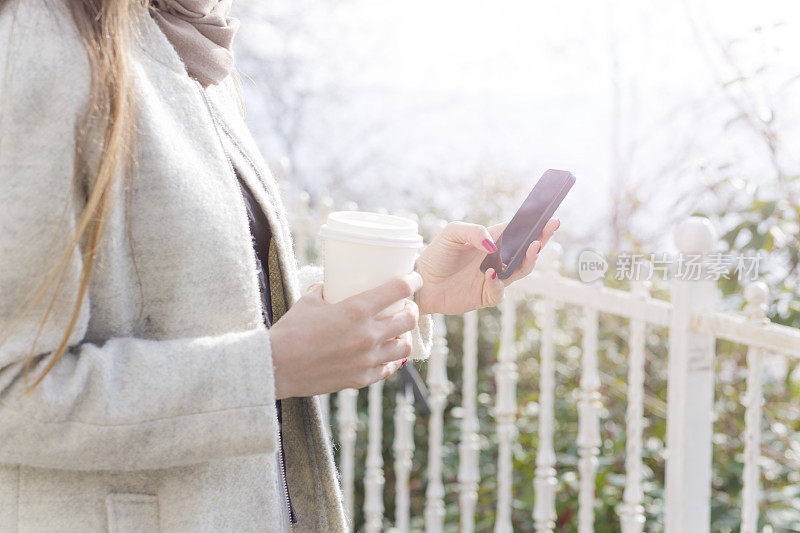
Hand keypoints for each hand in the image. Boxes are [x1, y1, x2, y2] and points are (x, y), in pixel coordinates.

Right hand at [269, 272, 422, 398]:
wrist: (276, 367)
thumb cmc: (290, 331)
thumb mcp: (310, 300)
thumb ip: (329, 290)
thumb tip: (336, 284)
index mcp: (356, 310)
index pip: (399, 290)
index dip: (413, 281)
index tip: (415, 278)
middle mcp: (367, 335)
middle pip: (409, 319)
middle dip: (412, 309)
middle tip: (406, 306)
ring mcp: (367, 359)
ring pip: (404, 346)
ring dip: (404, 336)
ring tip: (397, 332)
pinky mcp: (361, 379)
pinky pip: (388, 368)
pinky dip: (390, 359)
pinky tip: (385, 353)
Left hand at [414, 218, 559, 314]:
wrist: (421, 283)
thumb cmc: (437, 254)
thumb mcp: (452, 233)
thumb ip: (473, 231)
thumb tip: (493, 244)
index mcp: (492, 240)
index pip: (517, 230)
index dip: (534, 224)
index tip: (548, 216)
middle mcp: (497, 258)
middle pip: (526, 250)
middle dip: (541, 238)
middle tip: (552, 226)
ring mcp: (494, 277)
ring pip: (521, 270)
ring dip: (529, 259)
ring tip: (533, 246)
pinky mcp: (486, 295)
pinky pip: (499, 291)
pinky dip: (497, 283)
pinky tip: (490, 273)